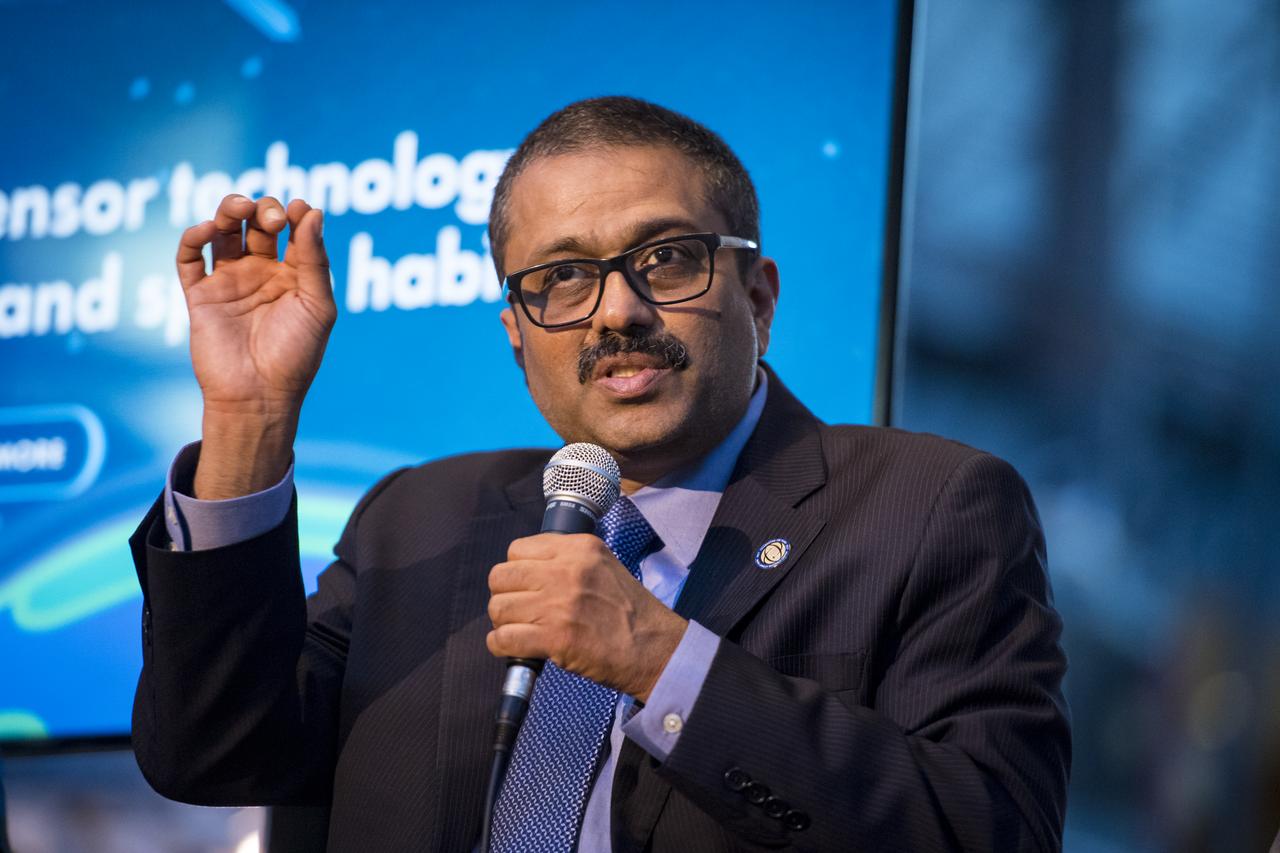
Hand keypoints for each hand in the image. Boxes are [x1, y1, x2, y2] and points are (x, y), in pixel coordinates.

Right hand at [176, 194, 334, 497]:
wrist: (259, 396)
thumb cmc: (296, 355)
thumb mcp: (317, 305)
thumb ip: (315, 259)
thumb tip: (313, 209)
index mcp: (293, 276)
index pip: (293, 231)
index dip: (296, 214)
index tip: (301, 208)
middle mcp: (261, 274)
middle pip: (257, 224)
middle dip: (265, 210)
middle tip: (273, 220)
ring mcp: (229, 282)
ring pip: (223, 231)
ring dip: (229, 209)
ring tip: (240, 207)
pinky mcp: (200, 295)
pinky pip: (189, 257)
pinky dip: (193, 237)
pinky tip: (208, 231)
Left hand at [486, 533, 688, 702]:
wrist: (652, 647)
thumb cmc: (629, 611)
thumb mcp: (603, 566)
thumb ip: (567, 560)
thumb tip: (526, 568)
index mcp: (579, 548)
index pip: (517, 549)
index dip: (516, 570)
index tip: (525, 586)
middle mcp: (566, 571)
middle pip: (500, 576)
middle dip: (504, 595)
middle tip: (518, 610)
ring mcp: (559, 604)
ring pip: (498, 607)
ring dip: (503, 622)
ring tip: (520, 630)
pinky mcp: (555, 637)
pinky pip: (503, 638)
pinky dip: (501, 646)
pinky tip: (515, 648)